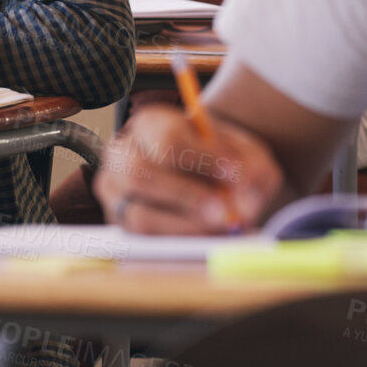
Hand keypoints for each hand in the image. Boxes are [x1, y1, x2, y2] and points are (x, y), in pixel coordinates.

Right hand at [94, 103, 283, 234]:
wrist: (205, 174)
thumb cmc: (220, 158)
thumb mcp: (243, 152)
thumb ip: (251, 168)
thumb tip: (244, 202)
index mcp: (151, 123)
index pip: (168, 139)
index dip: (202, 159)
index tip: (234, 174)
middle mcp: (122, 154)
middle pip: (140, 174)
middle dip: (187, 197)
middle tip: (226, 213)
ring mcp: (115, 192)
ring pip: (140, 215)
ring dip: (186, 227)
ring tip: (222, 229)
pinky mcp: (121, 224)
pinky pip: (145, 241)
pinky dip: (180, 243)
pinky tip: (208, 238)